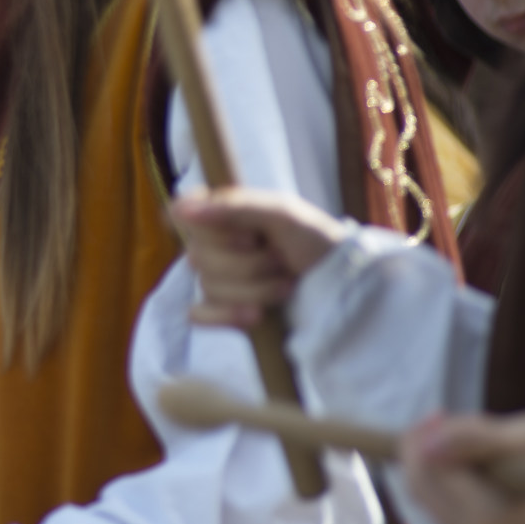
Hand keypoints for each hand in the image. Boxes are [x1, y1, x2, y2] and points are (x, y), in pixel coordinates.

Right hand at [171, 187, 346, 327]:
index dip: (207, 228)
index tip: (248, 236)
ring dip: (253, 289)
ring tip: (286, 286)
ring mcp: (218, 280)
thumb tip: (182, 210)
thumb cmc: (315, 241)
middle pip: (196, 256)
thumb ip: (233, 207)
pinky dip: (228, 315)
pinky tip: (256, 316)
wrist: (344, 286)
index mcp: (223, 215)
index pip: (180, 213)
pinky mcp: (223, 311)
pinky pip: (198, 314)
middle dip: (247, 264)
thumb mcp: (282, 213)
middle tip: (281, 260)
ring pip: (206, 286)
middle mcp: (215, 245)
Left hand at [399, 411, 524, 523]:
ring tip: (471, 448)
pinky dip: (448, 487)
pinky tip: (475, 472)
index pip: (432, 473)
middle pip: (421, 487)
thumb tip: (426, 445)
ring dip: (436, 467)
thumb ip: (477, 438)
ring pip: (426, 500)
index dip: (424, 439)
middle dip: (424, 450)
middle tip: (448, 424)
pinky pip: (443, 514)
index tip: (440, 414)